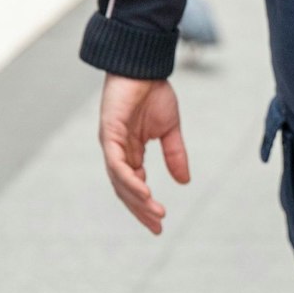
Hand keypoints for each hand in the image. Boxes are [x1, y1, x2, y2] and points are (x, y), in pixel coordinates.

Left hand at [98, 74, 189, 234]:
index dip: (145, 205)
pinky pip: (116, 163)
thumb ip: (174, 154)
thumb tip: (184, 182)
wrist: (145, 65)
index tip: (160, 223)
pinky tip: (143, 189)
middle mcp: (117, 151)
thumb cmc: (153, 92)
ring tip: (155, 212)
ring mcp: (111, 143)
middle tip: (157, 227)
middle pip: (125, 189)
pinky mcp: (109, 133)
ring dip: (137, 198)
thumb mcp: (169, 129)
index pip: (134, 186)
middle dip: (140, 209)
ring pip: (120, 180)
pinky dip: (128, 179)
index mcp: (130, 151)